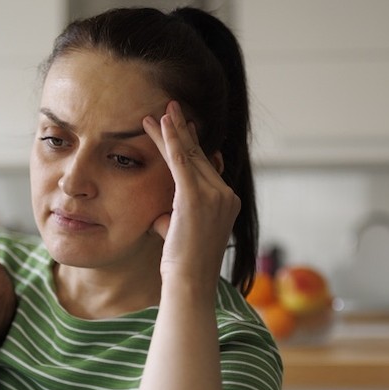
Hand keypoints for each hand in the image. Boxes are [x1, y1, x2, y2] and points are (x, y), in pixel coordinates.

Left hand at [143, 101, 240, 290]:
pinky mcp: (196, 197)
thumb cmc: (183, 266)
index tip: (184, 127)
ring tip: (163, 110)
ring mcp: (214, 195)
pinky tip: (162, 123)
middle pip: (200, 156)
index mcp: (227, 202)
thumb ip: (176, 220)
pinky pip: (182, 161)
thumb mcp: (183, 235)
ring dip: (173, 130)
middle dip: (183, 131)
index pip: (207, 166)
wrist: (190, 282)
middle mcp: (226, 195)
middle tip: (172, 107)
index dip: (194, 144)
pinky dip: (171, 139)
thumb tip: (161, 218)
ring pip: (189, 154)